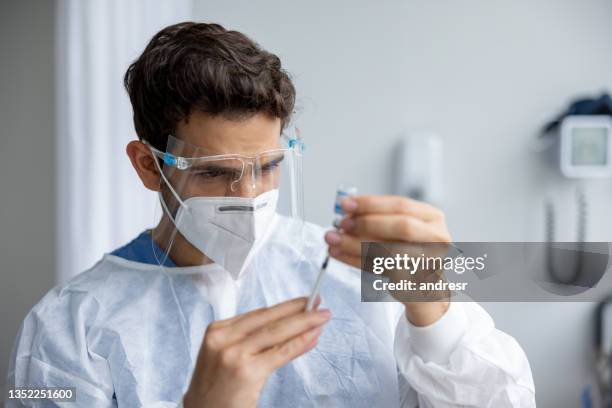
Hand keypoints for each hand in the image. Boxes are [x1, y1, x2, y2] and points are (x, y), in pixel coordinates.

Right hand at [183, 297, 329, 407]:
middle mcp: (223, 339)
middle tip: (318, 302)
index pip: (258, 314)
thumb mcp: (227, 356)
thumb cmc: (216, 389)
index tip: (302, 302)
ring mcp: (233, 354)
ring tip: (322, 316)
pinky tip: (313, 336)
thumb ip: (254, 341)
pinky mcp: (246, 371)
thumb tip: (290, 326)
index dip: (284, 307)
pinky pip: (280, 353)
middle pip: (268, 319)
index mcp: (217, 331)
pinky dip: (300, 343)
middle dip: (297, 310)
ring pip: (277, 332)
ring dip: (304, 322)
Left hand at [324, 195, 450, 325]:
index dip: (371, 203)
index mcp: (431, 217)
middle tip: (342, 224)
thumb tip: (346, 212)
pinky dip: (355, 260)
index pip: (401, 205)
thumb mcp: (396, 231)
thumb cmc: (407, 255)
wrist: (425, 290)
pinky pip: (381, 269)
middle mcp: (437, 237)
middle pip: (402, 226)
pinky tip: (339, 254)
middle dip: (367, 223)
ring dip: (355, 244)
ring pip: (390, 250)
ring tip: (333, 240)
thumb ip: (376, 219)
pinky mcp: (416, 282)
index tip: (346, 204)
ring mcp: (430, 262)